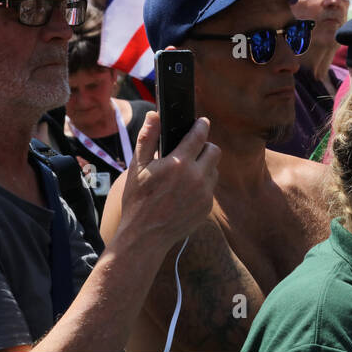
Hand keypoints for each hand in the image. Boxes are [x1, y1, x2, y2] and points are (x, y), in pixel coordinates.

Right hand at [119, 112, 218, 252]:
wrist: (144, 237)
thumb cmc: (137, 200)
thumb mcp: (137, 167)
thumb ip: (147, 138)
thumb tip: (154, 114)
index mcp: (179, 163)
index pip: (199, 135)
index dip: (201, 125)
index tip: (201, 122)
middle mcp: (196, 177)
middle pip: (214, 150)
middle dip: (205, 147)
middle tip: (192, 150)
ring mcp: (204, 194)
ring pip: (213, 170)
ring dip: (204, 167)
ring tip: (186, 173)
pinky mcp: (206, 208)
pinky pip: (210, 188)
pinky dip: (201, 186)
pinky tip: (185, 192)